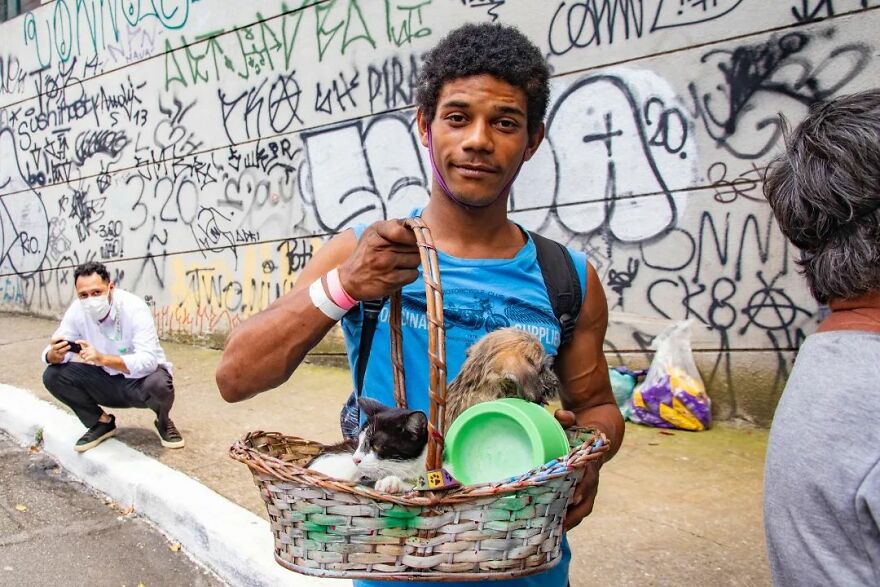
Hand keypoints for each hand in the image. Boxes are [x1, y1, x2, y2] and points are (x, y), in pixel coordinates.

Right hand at [46, 337, 70, 363]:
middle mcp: (53, 348)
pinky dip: (66, 352)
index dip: (58, 338)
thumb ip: (62, 340)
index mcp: (52, 343)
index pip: (53, 340)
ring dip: (65, 348)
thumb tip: (68, 339)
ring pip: (60, 351)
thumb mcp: (58, 342)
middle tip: (67, 342)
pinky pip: (63, 354)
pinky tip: (69, 350)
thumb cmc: (59, 345)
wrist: (54, 354)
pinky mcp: (59, 356)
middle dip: (61, 344)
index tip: (64, 337)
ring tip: (69, 346)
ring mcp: (55, 352)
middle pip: (55, 346)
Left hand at [77, 340, 103, 365]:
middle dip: (80, 355)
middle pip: (82, 351)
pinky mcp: (94, 356)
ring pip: (83, 356)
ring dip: (84, 358)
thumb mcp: (90, 350)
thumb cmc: (96, 356)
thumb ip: (85, 348)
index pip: (85, 342)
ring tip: (88, 359)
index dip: (80, 341)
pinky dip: (86, 360)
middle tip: (82, 357)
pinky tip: (87, 360)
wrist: (103, 359)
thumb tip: (80, 344)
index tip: (75, 342)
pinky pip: (86, 358)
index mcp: (91, 346)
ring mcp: (93, 352)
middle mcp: (92, 348)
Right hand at [337, 220, 419, 299]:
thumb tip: (418, 224)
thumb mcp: (374, 233)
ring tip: (399, 263)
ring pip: (416, 259)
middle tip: (402, 253)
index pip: (401, 230)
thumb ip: (395, 225)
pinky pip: (413, 274)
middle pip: (414, 245)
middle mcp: (380, 247)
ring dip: (412, 262)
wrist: (349, 280)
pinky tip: (399, 273)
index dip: (413, 234)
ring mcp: (385, 264)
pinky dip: (409, 274)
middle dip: (413, 248)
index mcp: (376, 232)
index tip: (413, 237)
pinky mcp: (391, 280)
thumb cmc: (366, 253)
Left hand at [555, 409, 600, 530]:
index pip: (588, 477)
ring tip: (556, 533)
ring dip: (571, 521)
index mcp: (591, 462)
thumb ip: (568, 419)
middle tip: (561, 525)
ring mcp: (589, 486)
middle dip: (575, 513)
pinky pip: (578, 509)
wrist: (602, 435)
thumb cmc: (582, 429)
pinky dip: (569, 519)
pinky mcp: (582, 490)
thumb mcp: (577, 421)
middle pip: (587, 500)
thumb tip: (561, 415)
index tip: (573, 498)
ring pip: (583, 508)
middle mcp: (592, 477)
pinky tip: (554, 529)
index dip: (582, 488)